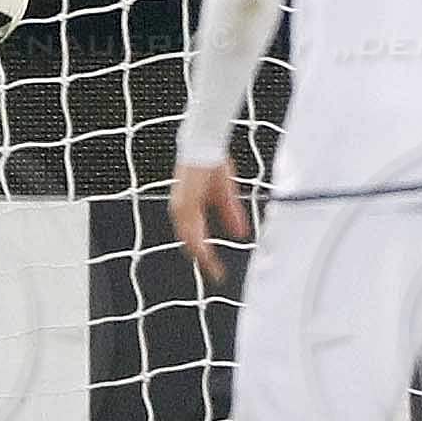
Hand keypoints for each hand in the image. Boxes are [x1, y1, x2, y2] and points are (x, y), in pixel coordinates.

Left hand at [168, 157, 249, 283]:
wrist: (205, 146)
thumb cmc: (211, 163)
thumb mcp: (225, 194)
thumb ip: (231, 215)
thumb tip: (240, 234)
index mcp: (190, 209)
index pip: (196, 236)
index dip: (206, 252)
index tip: (216, 268)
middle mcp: (182, 210)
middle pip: (191, 241)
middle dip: (204, 259)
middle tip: (216, 274)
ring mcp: (181, 206)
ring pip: (188, 238)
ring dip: (201, 254)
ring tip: (213, 268)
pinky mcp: (184, 202)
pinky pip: (189, 228)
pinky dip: (197, 242)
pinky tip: (204, 252)